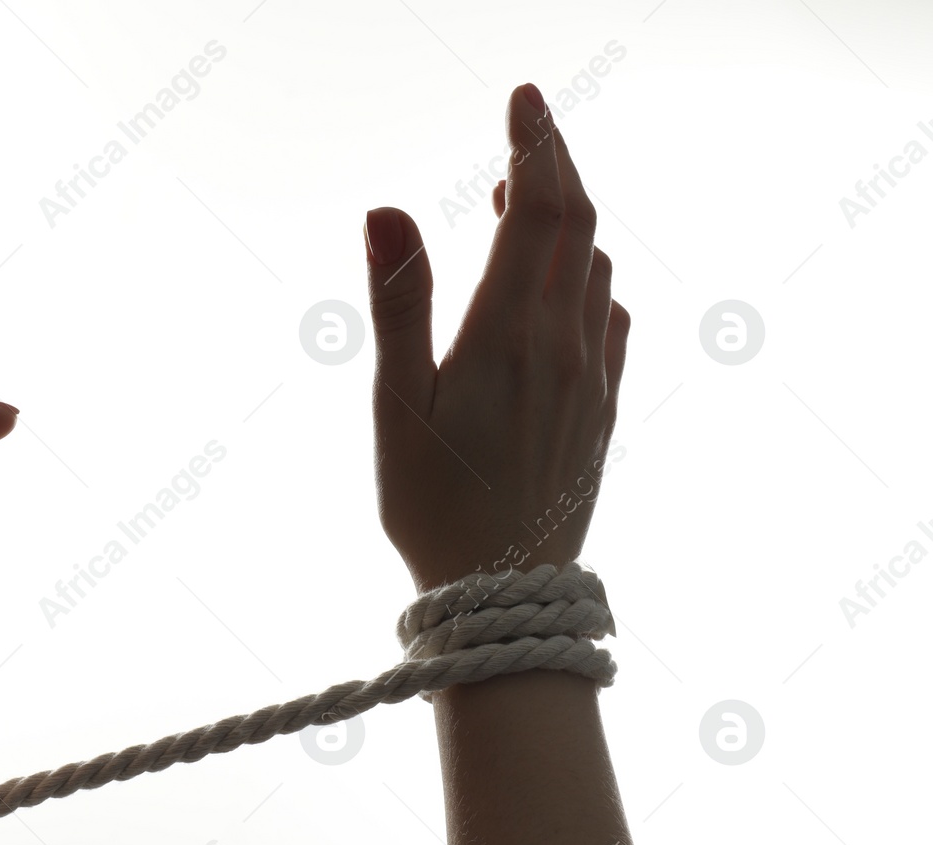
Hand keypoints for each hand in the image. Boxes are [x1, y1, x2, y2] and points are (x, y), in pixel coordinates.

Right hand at [365, 83, 627, 591]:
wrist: (506, 593)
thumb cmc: (434, 505)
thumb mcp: (397, 404)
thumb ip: (398, 303)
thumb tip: (387, 210)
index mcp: (510, 333)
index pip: (540, 208)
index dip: (535, 143)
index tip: (522, 97)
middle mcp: (565, 344)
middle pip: (579, 224)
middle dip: (556, 164)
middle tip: (526, 126)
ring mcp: (592, 378)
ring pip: (597, 269)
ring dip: (568, 220)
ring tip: (525, 197)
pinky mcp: (600, 410)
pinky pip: (610, 319)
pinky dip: (588, 276)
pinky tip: (564, 286)